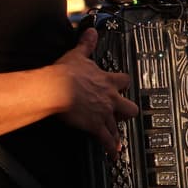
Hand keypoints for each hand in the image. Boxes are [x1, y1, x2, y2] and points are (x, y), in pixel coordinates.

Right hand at [55, 28, 136, 156]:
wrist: (57, 89)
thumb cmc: (66, 73)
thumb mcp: (78, 55)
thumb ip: (87, 44)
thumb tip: (91, 31)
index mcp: (107, 81)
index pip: (124, 80)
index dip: (124, 83)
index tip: (124, 85)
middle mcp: (110, 98)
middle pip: (130, 107)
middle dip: (128, 111)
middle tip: (124, 113)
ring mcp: (104, 113)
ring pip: (118, 125)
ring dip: (118, 132)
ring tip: (119, 141)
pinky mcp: (96, 126)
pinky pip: (106, 140)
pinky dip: (110, 148)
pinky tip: (113, 155)